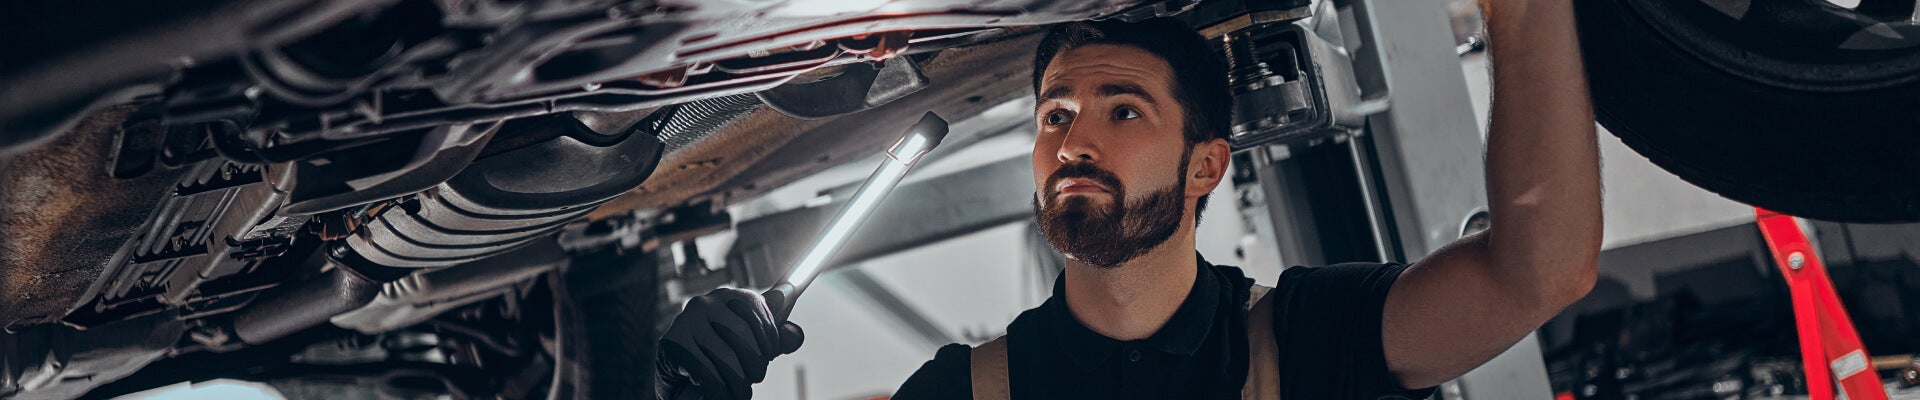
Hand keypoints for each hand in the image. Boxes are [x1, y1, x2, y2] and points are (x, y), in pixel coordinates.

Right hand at [656, 288, 804, 399]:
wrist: (679, 376)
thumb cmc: (720, 356)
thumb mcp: (752, 345)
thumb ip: (775, 340)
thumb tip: (796, 336)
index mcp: (729, 297)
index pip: (757, 311)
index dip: (769, 338)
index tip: (770, 355)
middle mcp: (705, 303)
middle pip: (741, 334)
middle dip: (754, 362)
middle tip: (755, 378)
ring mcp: (686, 322)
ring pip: (724, 355)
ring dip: (738, 381)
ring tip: (741, 393)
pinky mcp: (672, 343)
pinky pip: (705, 370)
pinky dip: (718, 388)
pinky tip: (721, 394)